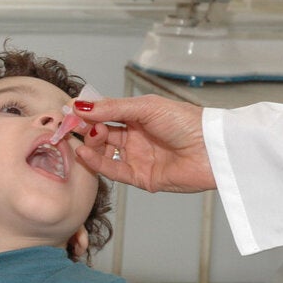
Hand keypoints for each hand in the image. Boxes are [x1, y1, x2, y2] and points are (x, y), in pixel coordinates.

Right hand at [75, 95, 215, 192]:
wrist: (213, 149)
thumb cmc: (186, 122)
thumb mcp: (146, 108)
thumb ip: (112, 108)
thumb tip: (80, 105)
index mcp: (138, 116)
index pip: (105, 114)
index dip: (87, 113)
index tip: (68, 112)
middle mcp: (136, 136)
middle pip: (101, 133)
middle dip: (85, 129)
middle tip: (70, 127)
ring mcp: (138, 157)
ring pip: (105, 152)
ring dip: (90, 146)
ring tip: (81, 140)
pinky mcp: (141, 177)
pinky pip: (114, 171)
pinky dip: (98, 163)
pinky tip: (86, 154)